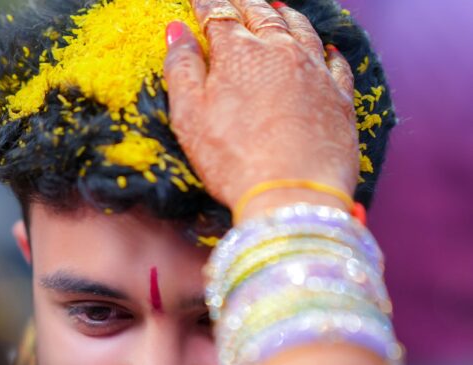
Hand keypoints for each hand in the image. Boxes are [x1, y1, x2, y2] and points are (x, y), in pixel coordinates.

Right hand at [163, 0, 358, 216]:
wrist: (293, 194)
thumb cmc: (234, 161)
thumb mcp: (190, 118)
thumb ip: (181, 70)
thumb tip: (177, 32)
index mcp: (239, 52)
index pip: (219, 16)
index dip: (207, 6)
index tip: (199, 1)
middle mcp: (281, 51)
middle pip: (263, 15)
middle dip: (247, 4)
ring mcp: (315, 72)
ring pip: (302, 30)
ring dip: (287, 17)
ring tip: (279, 9)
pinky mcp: (339, 98)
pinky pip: (336, 63)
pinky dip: (328, 51)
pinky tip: (326, 50)